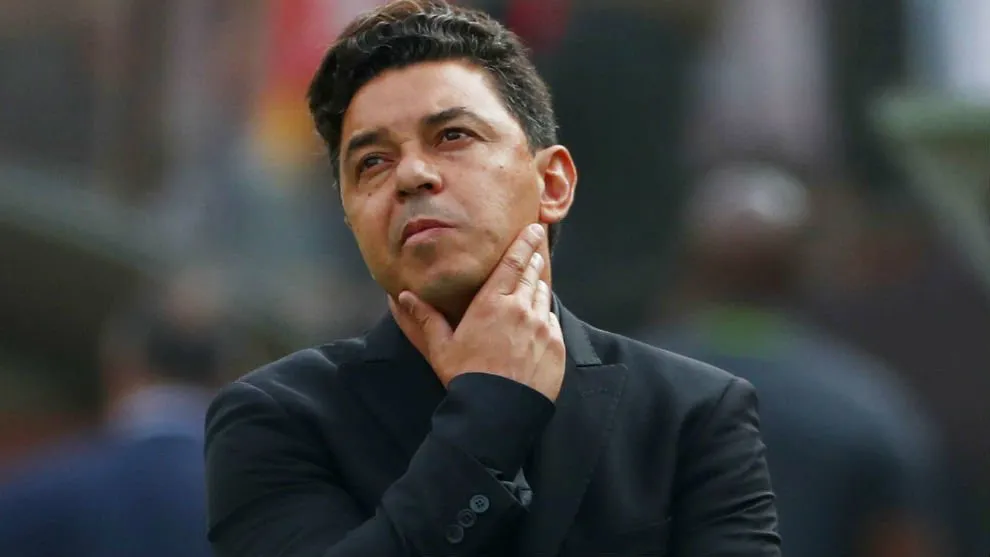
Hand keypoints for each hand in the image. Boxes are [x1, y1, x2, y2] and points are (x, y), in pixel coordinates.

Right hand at [390, 223, 565, 400]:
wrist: (497, 410)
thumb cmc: (466, 377)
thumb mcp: (441, 347)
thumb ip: (425, 318)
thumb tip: (402, 297)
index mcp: (493, 303)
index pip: (514, 262)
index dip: (525, 243)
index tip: (534, 229)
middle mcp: (522, 309)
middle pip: (532, 274)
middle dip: (533, 261)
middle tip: (535, 252)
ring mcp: (542, 327)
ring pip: (544, 296)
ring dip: (539, 289)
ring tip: (533, 289)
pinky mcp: (556, 346)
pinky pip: (553, 323)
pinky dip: (546, 319)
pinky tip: (538, 325)